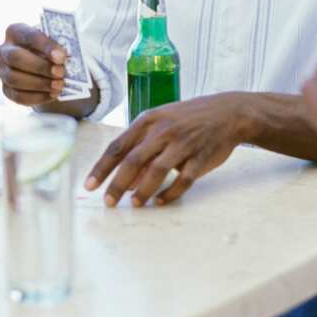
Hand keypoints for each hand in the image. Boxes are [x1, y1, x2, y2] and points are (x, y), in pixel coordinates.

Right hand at [0, 23, 67, 104]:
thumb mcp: (54, 43)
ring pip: (15, 79)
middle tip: (60, 73)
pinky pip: (18, 96)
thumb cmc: (50, 51)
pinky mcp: (6, 90)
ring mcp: (3, 71)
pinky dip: (37, 97)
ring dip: (40, 83)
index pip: (28, 36)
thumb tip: (64, 57)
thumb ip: (58, 46)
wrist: (46, 68)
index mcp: (15, 31)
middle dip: (40, 66)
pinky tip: (52, 95)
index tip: (62, 56)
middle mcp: (4, 50)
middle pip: (16, 58)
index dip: (45, 46)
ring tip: (59, 85)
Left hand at [84, 96, 243, 206]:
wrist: (227, 112)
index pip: (117, 146)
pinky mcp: (201, 157)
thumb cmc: (186, 119)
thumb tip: (125, 181)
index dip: (101, 168)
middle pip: (133, 160)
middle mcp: (162, 131)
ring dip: (143, 191)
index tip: (89, 185)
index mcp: (147, 121)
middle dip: (117, 184)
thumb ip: (142, 149)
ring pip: (156, 171)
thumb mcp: (160, 125)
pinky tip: (160, 202)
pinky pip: (183, 180)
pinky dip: (170, 193)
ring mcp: (182, 143)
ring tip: (134, 204)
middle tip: (108, 202)